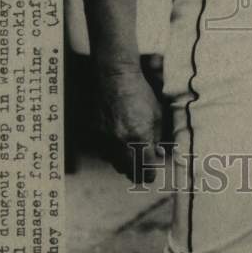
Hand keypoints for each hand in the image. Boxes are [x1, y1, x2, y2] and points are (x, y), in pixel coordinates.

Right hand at [97, 66, 162, 182]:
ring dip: (123, 161)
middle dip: (136, 172)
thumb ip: (158, 137)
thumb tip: (158, 154)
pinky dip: (110, 151)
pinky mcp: (93, 134)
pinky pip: (102, 151)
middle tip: (141, 170)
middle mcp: (121, 143)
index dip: (150, 175)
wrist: (115, 78)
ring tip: (129, 152)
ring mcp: (104, 139)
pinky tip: (116, 142)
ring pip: (114, 163)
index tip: (151, 175)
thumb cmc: (140, 94)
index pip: (146, 170)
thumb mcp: (157, 114)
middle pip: (129, 171)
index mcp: (140, 138)